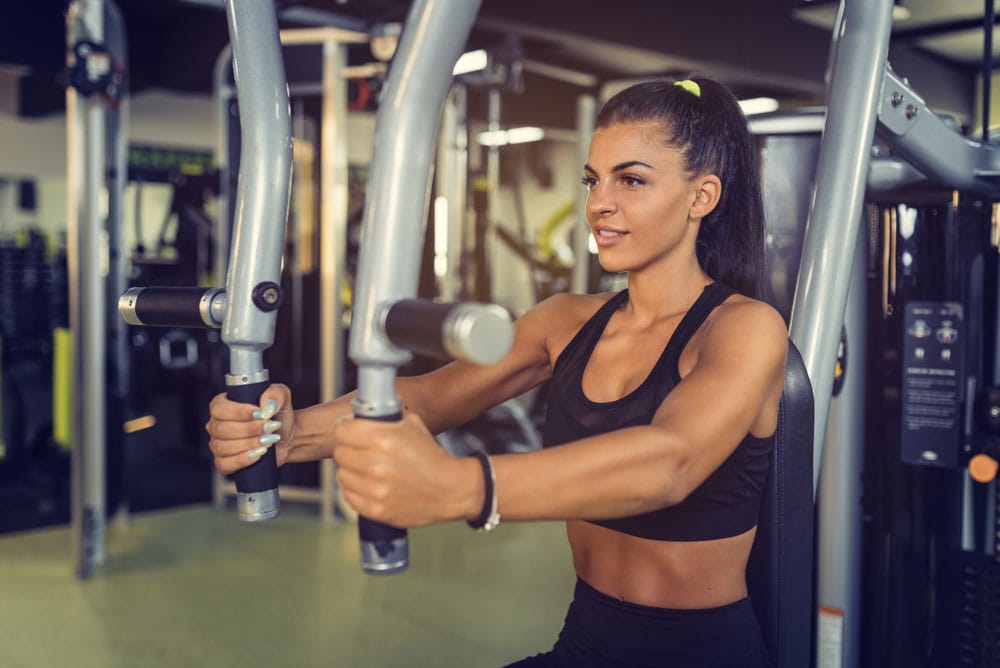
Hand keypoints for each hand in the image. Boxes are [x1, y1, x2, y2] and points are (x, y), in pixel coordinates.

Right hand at [205, 384, 295, 474]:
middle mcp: (216, 424)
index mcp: (223, 405)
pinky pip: (225, 464)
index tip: (260, 414)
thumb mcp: (281, 397)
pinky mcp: (224, 462)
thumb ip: (276, 393)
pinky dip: (243, 460)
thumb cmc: (279, 415)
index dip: (239, 412)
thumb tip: (266, 405)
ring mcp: (218, 444)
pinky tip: (259, 453)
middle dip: (249, 429)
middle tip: (269, 428)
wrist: (287, 436)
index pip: (219, 409)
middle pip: (221, 429)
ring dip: (249, 444)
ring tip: (268, 440)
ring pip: (223, 447)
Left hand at [332, 413, 478, 527]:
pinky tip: (371, 486)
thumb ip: (383, 419)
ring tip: (368, 471)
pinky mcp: (376, 509)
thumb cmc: (431, 457)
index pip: (342, 431)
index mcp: (384, 439)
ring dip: (352, 472)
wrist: (451, 490)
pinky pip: (349, 496)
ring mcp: (375, 489)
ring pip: (342, 475)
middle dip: (349, 450)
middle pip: (340, 453)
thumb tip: (355, 417)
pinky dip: (357, 491)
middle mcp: (377, 464)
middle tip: (361, 452)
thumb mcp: (412, 426)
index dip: (347, 431)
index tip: (352, 434)